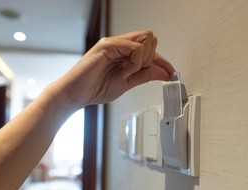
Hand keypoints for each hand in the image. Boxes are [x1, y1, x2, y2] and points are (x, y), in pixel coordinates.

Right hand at [60, 30, 174, 105]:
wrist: (76, 94)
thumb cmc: (95, 88)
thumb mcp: (127, 83)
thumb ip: (144, 75)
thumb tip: (164, 73)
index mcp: (124, 52)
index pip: (150, 48)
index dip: (162, 61)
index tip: (171, 73)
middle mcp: (120, 44)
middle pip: (150, 37)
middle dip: (151, 58)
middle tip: (137, 73)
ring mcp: (114, 43)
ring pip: (145, 38)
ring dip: (143, 59)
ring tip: (128, 73)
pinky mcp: (107, 45)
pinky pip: (134, 48)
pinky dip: (135, 62)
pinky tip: (124, 72)